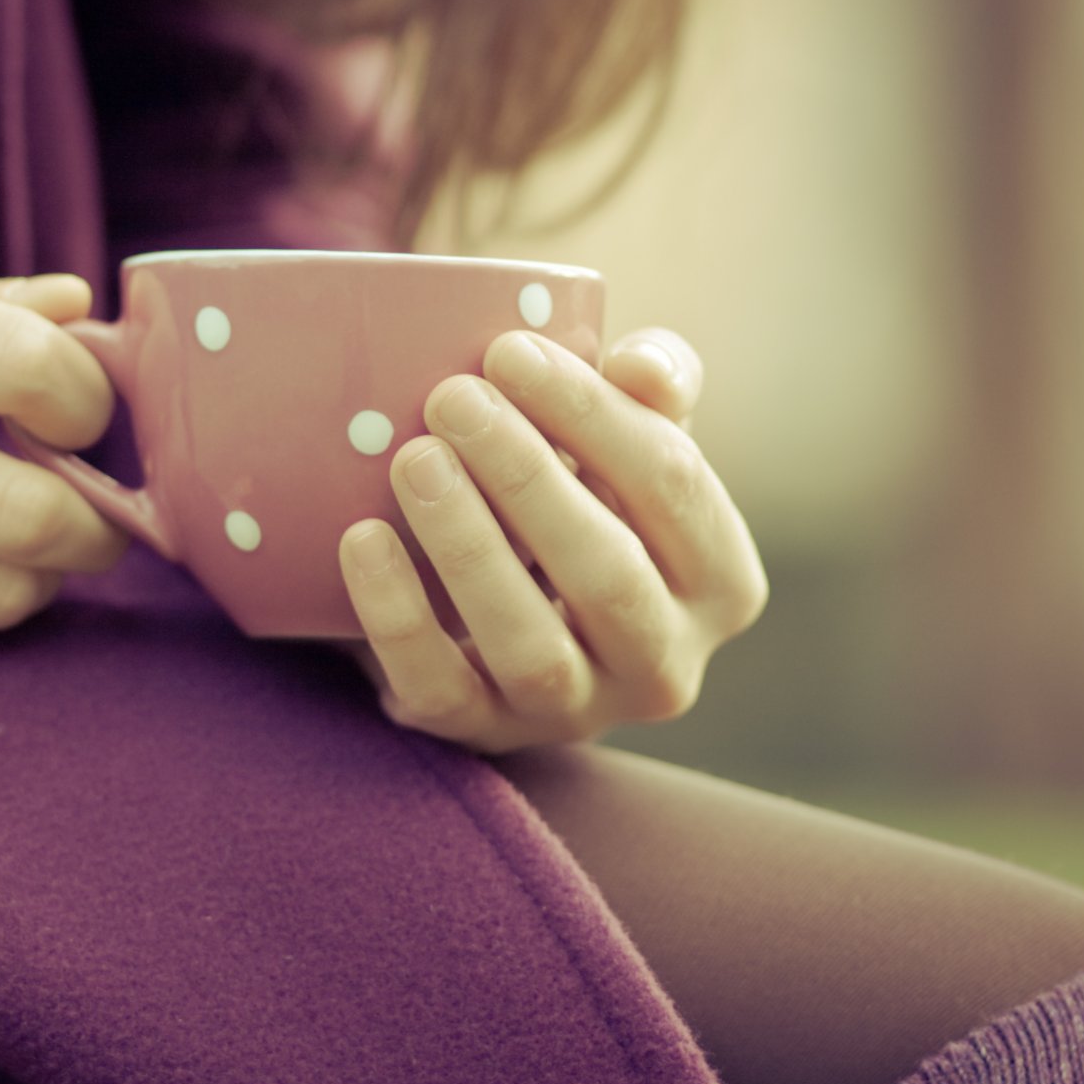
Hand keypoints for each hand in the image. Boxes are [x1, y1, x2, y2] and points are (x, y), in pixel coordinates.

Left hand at [337, 328, 765, 752]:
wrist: (503, 606)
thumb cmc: (582, 496)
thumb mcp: (629, 440)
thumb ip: (653, 388)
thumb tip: (642, 368)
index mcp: (721, 579)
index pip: (672, 486)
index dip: (592, 412)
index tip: (508, 349)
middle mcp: (666, 664)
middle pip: (607, 574)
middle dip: (526, 478)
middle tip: (450, 397)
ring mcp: (576, 711)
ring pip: (532, 647)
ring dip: (469, 547)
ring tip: (413, 459)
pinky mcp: (484, 733)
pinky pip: (440, 688)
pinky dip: (398, 615)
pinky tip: (362, 537)